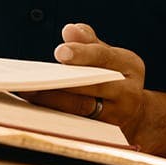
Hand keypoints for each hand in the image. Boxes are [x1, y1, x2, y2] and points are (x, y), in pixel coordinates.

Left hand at [21, 22, 148, 143]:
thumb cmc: (114, 76)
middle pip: (94, 85)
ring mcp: (118, 116)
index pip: (104, 57)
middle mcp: (128, 92)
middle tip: (35, 77)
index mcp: (131, 66)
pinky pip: (77, 125)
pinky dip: (56, 115)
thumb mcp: (108, 55)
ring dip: (53, 99)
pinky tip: (36, 107)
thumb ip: (88, 41)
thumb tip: (70, 30)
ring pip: (82, 108)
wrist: (137, 115)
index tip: (59, 52)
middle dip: (63, 80)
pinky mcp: (104, 134)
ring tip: (29, 91)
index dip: (82, 54)